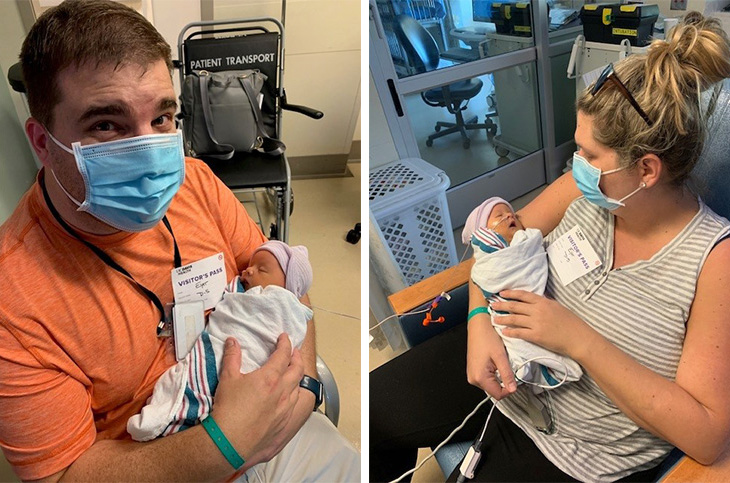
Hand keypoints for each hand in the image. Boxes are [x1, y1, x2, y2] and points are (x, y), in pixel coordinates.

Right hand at [210, 334, 303, 466]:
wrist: (230, 441)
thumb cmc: (228, 409)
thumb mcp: (228, 378)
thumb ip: (232, 357)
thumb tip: (232, 342)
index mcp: (270, 378)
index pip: (283, 355)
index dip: (285, 343)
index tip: (284, 337)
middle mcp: (282, 392)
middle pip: (297, 369)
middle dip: (297, 358)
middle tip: (294, 352)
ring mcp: (285, 408)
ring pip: (298, 387)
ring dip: (297, 376)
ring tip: (293, 372)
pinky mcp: (284, 423)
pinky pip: (295, 404)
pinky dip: (294, 395)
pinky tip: (289, 396)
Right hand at [466, 315, 517, 399]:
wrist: (478, 326)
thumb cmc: (486, 337)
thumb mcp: (500, 356)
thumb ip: (507, 375)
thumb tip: (513, 389)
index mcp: (479, 377)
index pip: (498, 395)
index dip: (509, 389)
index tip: (515, 381)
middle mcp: (473, 378)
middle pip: (494, 390)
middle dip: (504, 382)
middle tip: (508, 368)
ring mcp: (472, 374)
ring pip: (491, 384)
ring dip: (499, 377)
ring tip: (500, 363)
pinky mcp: (474, 370)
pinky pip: (487, 377)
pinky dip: (494, 373)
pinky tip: (495, 362)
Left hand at [491, 290, 587, 357]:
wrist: (578, 338)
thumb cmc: (571, 323)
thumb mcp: (558, 307)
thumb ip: (545, 303)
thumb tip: (536, 298)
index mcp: (543, 302)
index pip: (523, 295)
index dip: (511, 293)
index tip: (502, 293)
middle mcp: (538, 311)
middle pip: (515, 306)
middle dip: (502, 305)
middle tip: (492, 305)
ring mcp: (536, 323)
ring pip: (514, 319)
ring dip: (502, 318)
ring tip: (494, 318)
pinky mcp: (536, 336)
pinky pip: (519, 333)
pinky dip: (510, 332)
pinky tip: (504, 331)